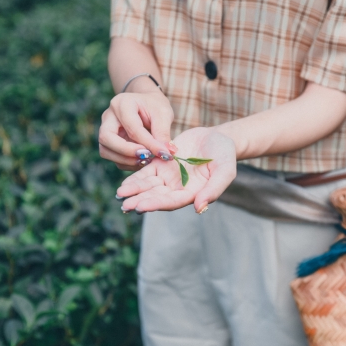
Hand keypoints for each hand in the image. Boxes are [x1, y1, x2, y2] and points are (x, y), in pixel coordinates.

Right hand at [98, 89, 174, 170]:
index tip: (164, 154)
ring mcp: (105, 130)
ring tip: (147, 160)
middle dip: (127, 152)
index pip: (132, 128)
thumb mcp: (163, 114)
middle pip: (106, 138)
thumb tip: (166, 154)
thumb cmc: (155, 106)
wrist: (147, 104)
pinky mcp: (108, 142)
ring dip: (126, 160)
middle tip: (148, 157)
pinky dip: (127, 163)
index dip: (148, 144)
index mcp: (122, 103)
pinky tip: (143, 160)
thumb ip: (163, 133)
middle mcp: (108, 116)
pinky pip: (113, 157)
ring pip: (106, 151)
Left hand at [116, 128, 236, 212]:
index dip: (157, 204)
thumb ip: (214, 189)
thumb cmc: (225, 155)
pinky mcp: (161, 165)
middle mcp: (178, 189)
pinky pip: (146, 173)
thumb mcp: (225, 170)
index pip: (172, 201)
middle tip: (125, 205)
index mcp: (193, 193)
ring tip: (120, 194)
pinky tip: (123, 184)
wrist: (217, 138)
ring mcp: (168, 177)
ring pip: (148, 186)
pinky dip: (135, 179)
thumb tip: (199, 208)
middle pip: (157, 196)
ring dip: (134, 191)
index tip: (142, 206)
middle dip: (140, 200)